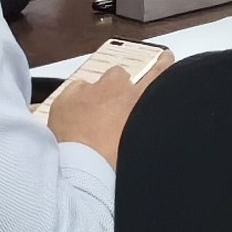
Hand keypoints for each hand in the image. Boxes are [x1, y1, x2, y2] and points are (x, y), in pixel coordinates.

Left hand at [44, 44, 166, 160]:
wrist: (83, 173)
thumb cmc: (115, 167)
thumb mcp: (143, 147)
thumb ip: (147, 130)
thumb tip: (146, 129)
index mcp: (141, 100)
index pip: (159, 72)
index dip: (163, 64)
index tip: (165, 58)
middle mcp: (117, 90)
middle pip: (120, 76)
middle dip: (118, 89)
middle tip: (114, 113)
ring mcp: (90, 92)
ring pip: (95, 84)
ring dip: (96, 96)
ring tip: (91, 121)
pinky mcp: (66, 99)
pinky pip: (73, 92)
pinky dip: (74, 103)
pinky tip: (74, 121)